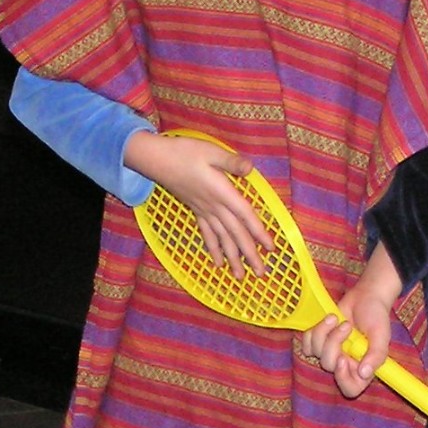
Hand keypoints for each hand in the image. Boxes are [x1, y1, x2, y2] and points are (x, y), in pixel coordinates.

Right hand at [125, 130, 271, 275]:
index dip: (258, 232)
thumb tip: (249, 169)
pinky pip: (207, 234)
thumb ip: (231, 162)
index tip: (270, 249)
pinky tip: (218, 263)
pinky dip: (214, 249)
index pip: (245, 216)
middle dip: (249, 254)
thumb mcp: (211, 151)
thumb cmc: (185, 152)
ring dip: (233, 258)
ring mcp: (204, 211)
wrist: (157, 160)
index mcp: (222, 192)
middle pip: (235, 234)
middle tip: (260, 273)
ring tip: (241, 276)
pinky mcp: (196, 211)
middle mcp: (214, 207)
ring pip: (222, 239)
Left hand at [301, 243, 401, 398]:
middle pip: (329, 366)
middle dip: (333, 343)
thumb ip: (376, 356)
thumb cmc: (376, 316)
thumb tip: (364, 373)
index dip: (343, 378)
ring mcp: (330, 352)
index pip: (351, 388)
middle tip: (346, 325)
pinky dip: (313, 330)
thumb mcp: (381, 336)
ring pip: (315, 353)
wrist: (365, 296)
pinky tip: (327, 320)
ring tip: (336, 318)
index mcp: (363, 367)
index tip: (342, 358)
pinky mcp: (319, 340)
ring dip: (324, 332)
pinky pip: (306, 344)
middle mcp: (345, 363)